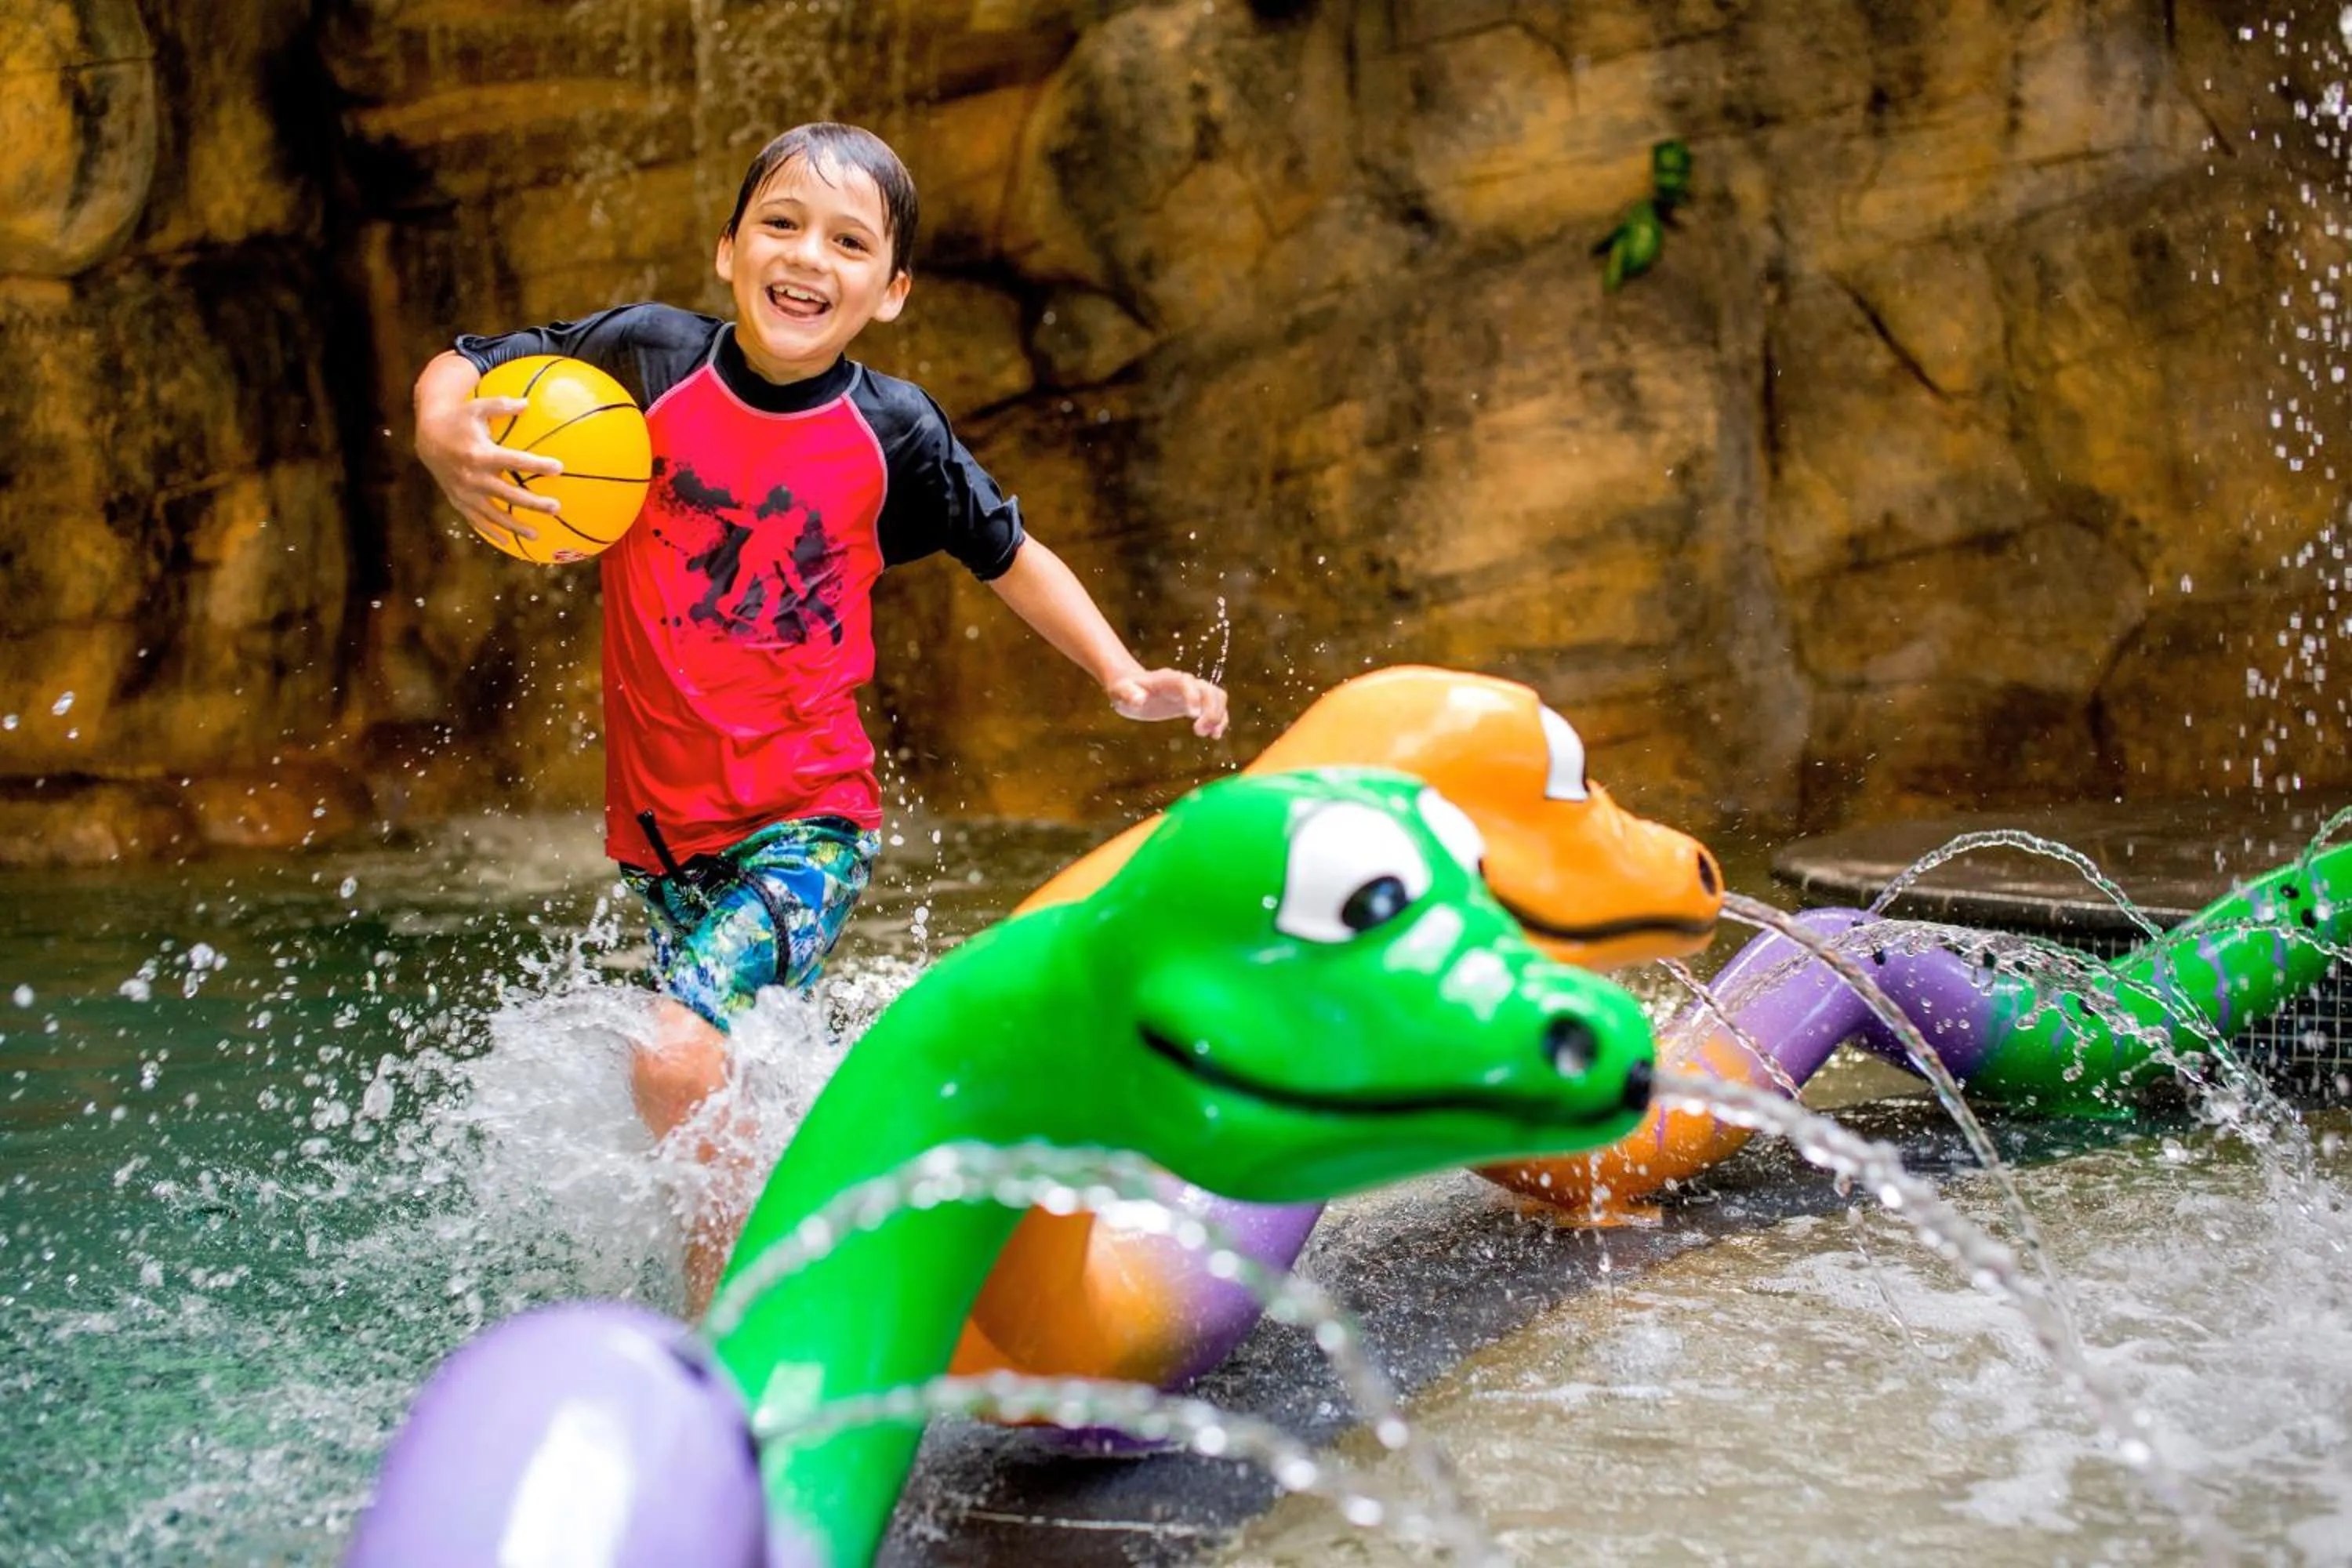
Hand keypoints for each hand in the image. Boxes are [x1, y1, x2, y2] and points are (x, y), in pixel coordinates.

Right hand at [414, 390, 564, 550]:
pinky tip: (508, 541)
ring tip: (537, 535)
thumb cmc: (460, 419)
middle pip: (507, 493)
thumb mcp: (478, 406)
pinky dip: (491, 531)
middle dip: (533, 502)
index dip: (537, 464)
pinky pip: (476, 520)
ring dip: (515, 525)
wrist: (427, 437)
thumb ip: (502, 404)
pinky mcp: (458, 500)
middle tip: (556, 507)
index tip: (559, 467)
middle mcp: (472, 476)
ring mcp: (464, 492)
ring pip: (492, 513)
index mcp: (480, 453)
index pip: (514, 461)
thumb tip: (527, 402)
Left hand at [1108, 669, 1228, 738]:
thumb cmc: (1124, 690)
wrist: (1131, 688)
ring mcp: (1192, 691)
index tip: (1193, 715)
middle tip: (1199, 731)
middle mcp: (1184, 683)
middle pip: (1208, 690)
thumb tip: (1139, 700)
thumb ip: (1129, 694)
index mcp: (1167, 679)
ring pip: (1217, 696)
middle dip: (1210, 710)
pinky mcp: (1195, 702)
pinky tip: (1215, 735)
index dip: (1192, 696)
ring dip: (1219, 715)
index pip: (1186, 683)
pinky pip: (1216, 706)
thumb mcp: (1121, 693)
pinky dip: (1220, 719)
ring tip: (1212, 734)